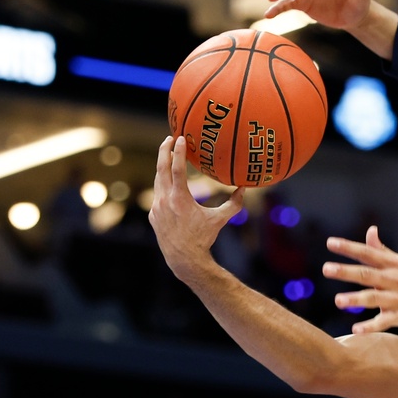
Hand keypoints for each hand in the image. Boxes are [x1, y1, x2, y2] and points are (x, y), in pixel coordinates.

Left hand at [148, 135, 243, 278]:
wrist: (183, 259)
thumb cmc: (203, 238)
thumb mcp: (220, 220)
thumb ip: (234, 204)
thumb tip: (244, 189)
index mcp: (180, 199)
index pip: (177, 169)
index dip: (178, 152)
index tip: (180, 138)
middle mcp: (164, 200)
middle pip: (161, 169)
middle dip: (164, 151)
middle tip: (169, 138)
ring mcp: (156, 207)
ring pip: (158, 180)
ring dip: (162, 166)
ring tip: (168, 155)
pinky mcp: (153, 215)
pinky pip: (158, 193)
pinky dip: (163, 183)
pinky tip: (169, 180)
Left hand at [324, 226, 397, 335]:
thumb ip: (382, 250)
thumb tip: (370, 230)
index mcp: (394, 264)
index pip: (368, 253)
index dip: (349, 247)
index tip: (330, 243)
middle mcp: (395, 279)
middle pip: (367, 274)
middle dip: (346, 271)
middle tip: (326, 269)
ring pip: (374, 298)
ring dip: (355, 299)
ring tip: (338, 301)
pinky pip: (384, 322)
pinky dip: (370, 326)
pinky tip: (356, 330)